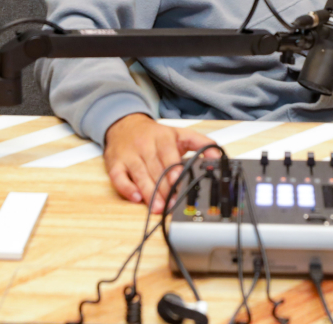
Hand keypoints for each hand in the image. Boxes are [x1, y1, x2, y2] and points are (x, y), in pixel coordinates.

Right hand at [103, 113, 217, 212]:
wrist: (124, 124)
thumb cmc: (155, 134)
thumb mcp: (180, 134)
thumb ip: (201, 144)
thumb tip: (218, 156)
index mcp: (162, 137)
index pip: (168, 154)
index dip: (173, 169)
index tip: (178, 181)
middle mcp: (145, 145)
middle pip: (155, 168)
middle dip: (164, 188)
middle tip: (172, 204)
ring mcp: (129, 155)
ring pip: (139, 175)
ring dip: (149, 193)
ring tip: (158, 207)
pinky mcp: (115, 164)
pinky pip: (118, 177)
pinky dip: (126, 188)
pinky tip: (136, 198)